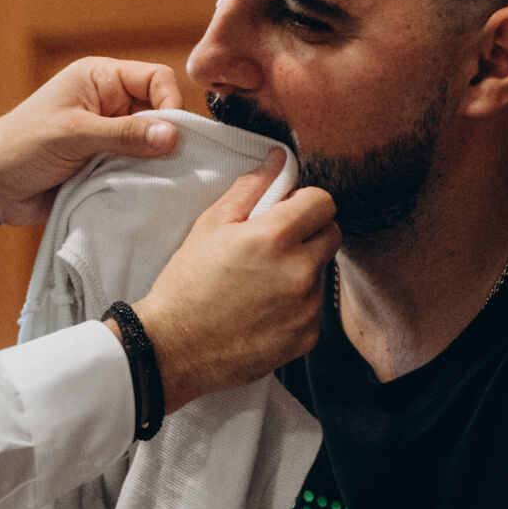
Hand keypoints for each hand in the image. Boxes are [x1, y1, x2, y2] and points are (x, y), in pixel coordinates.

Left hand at [0, 59, 187, 227]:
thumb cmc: (22, 145)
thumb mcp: (74, 134)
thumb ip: (124, 134)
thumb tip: (174, 136)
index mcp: (102, 79)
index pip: (157, 79)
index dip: (170, 103)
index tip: (173, 137)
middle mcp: (111, 105)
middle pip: (161, 114)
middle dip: (166, 139)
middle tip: (171, 166)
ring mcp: (110, 137)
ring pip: (154, 146)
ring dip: (155, 164)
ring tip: (155, 182)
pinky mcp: (108, 166)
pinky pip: (139, 170)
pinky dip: (143, 181)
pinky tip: (144, 193)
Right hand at [135, 158, 337, 408]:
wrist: (175, 347)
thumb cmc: (187, 285)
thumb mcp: (211, 225)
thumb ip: (251, 188)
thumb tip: (279, 161)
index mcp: (275, 238)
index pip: (323, 202)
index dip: (304, 203)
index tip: (287, 212)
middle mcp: (298, 272)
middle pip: (332, 235)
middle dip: (309, 233)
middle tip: (274, 245)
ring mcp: (306, 308)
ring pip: (322, 272)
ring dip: (302, 270)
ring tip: (262, 283)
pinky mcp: (307, 337)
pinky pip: (314, 308)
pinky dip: (297, 305)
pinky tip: (264, 310)